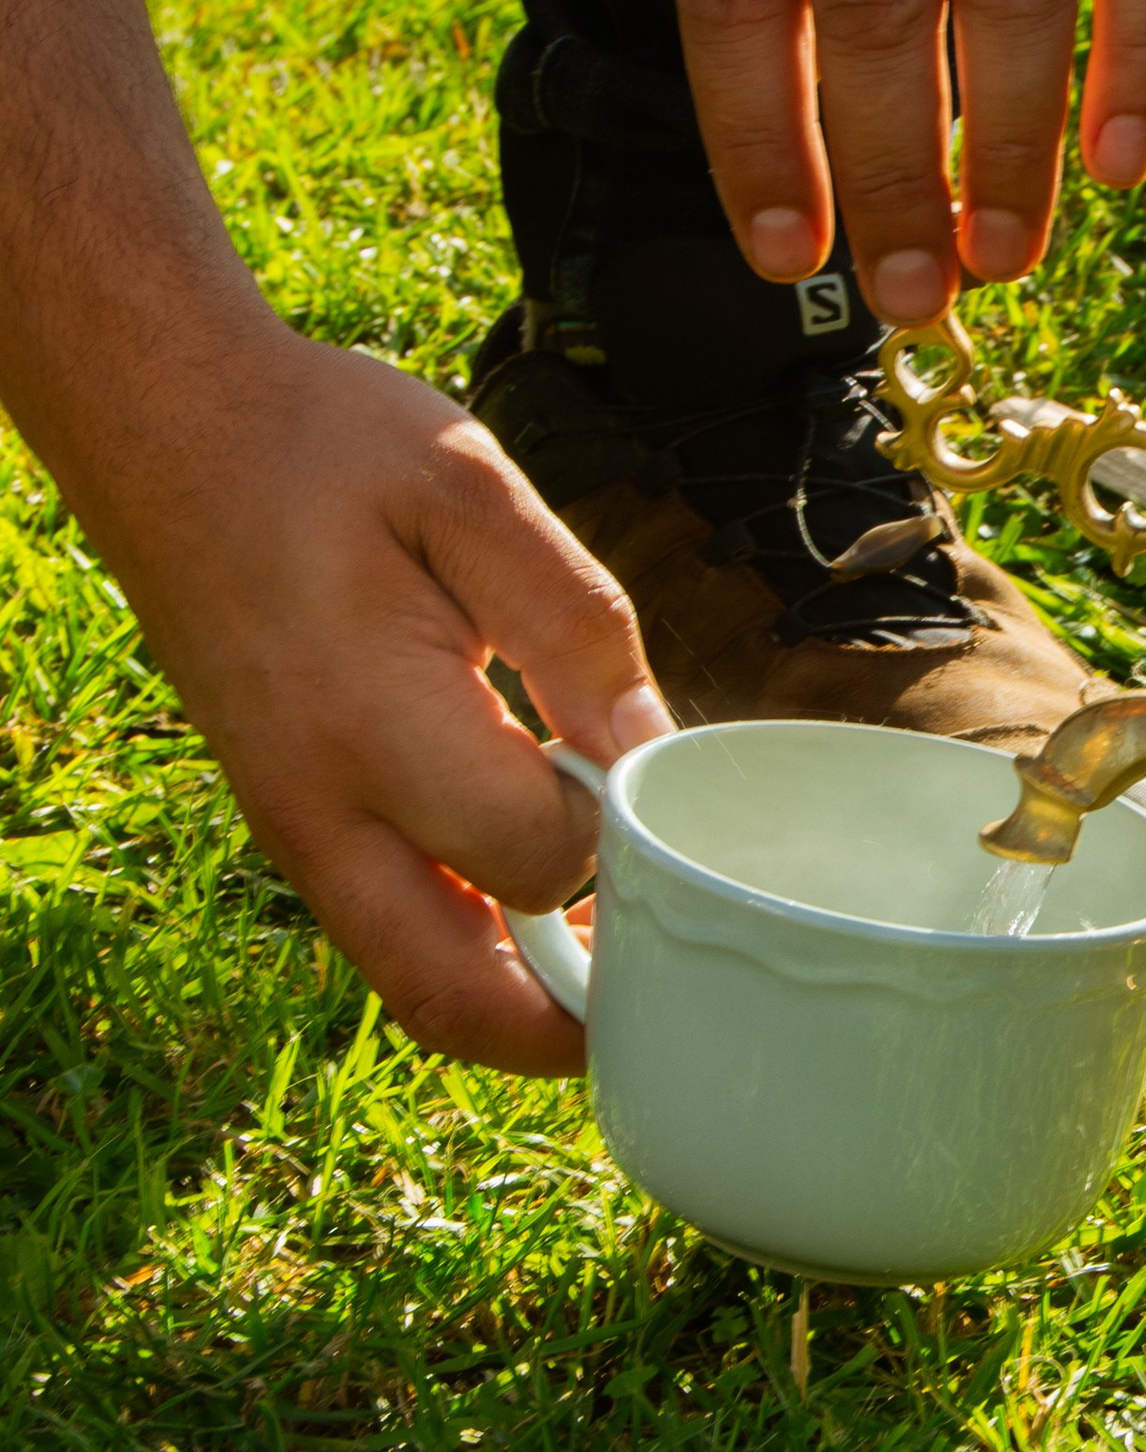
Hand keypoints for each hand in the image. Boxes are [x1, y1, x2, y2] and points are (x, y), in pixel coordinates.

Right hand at [87, 323, 670, 1072]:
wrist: (169, 429)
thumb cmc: (326, 446)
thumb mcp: (473, 488)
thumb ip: (573, 622)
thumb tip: (647, 744)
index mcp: (369, 723)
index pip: (532, 857)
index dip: (615, 834)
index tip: (652, 773)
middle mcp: (317, 809)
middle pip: (455, 999)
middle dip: (572, 1022)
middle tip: (670, 971)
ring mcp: (291, 830)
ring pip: (416, 981)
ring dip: (524, 989)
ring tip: (622, 929)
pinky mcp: (289, 823)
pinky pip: (388, 928)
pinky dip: (474, 942)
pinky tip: (544, 883)